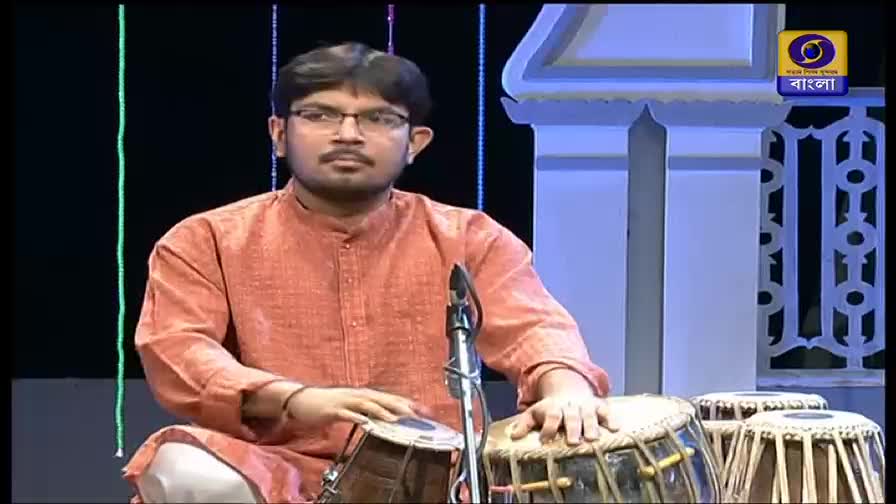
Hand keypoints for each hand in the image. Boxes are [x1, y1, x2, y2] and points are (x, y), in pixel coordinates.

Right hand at [284, 387, 432, 429]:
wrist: (301, 401)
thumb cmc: (326, 406)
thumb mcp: (351, 408)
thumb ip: (367, 412)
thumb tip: (384, 419)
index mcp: (364, 396)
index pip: (390, 399)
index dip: (408, 404)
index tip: (425, 411)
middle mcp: (358, 395)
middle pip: (384, 399)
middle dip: (403, 406)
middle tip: (420, 414)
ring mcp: (346, 401)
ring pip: (369, 404)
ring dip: (384, 411)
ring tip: (398, 418)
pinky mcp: (334, 410)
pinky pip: (348, 413)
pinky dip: (359, 417)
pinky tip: (367, 422)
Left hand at [510, 394, 618, 444]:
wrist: (568, 388)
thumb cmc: (551, 407)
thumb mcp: (535, 412)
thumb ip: (525, 424)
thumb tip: (514, 436)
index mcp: (554, 408)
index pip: (551, 416)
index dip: (548, 427)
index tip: (546, 439)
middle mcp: (570, 407)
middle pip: (571, 417)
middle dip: (572, 428)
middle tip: (573, 442)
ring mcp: (586, 406)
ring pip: (589, 415)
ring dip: (591, 426)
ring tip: (593, 438)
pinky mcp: (599, 406)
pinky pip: (607, 411)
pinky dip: (612, 418)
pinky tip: (616, 427)